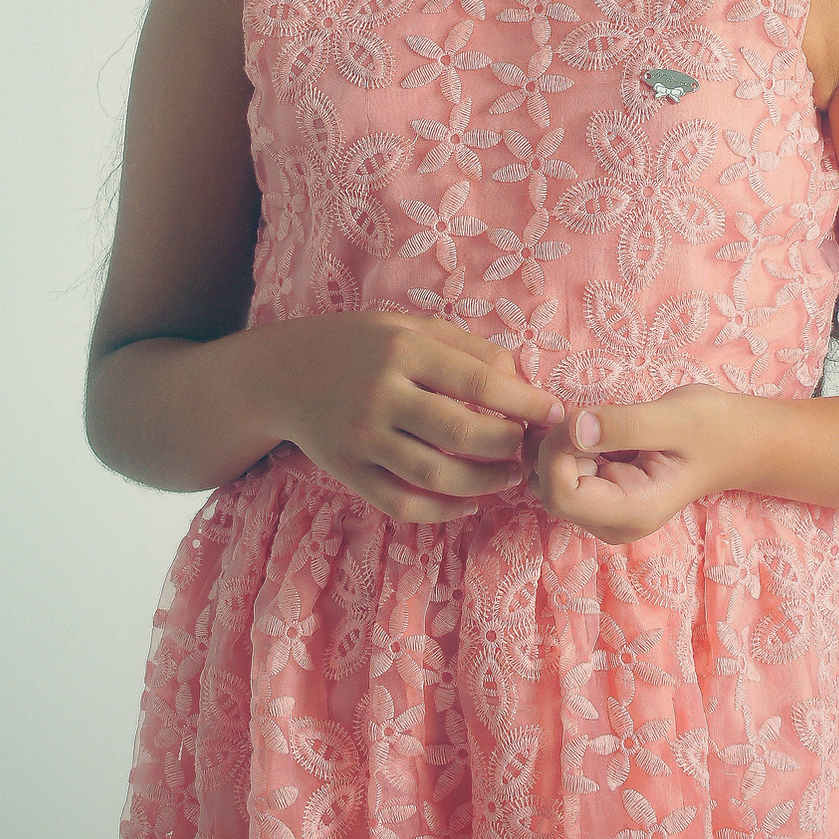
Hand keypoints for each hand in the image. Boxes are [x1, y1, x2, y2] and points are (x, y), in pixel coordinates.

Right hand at [266, 311, 563, 524]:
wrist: (283, 373)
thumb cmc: (362, 344)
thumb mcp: (411, 326)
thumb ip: (467, 349)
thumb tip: (521, 379)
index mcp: (403, 350)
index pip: (479, 382)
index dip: (525, 402)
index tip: (555, 413)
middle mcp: (381, 394)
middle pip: (461, 433)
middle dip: (508, 446)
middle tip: (529, 447)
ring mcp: (361, 439)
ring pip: (436, 476)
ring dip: (484, 484)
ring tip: (508, 476)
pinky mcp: (348, 472)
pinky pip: (403, 504)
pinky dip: (442, 512)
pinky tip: (468, 503)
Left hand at [519, 385, 739, 545]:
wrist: (736, 441)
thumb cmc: (712, 428)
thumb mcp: (675, 417)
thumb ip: (625, 425)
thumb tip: (575, 428)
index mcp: (632, 512)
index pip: (561, 494)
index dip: (555, 451)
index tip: (576, 417)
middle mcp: (612, 521)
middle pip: (548, 489)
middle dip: (551, 445)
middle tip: (578, 409)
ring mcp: (605, 511)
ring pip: (548, 480)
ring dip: (555, 443)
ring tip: (588, 415)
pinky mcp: (601, 494)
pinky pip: (563, 472)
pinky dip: (565, 444)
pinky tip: (590, 425)